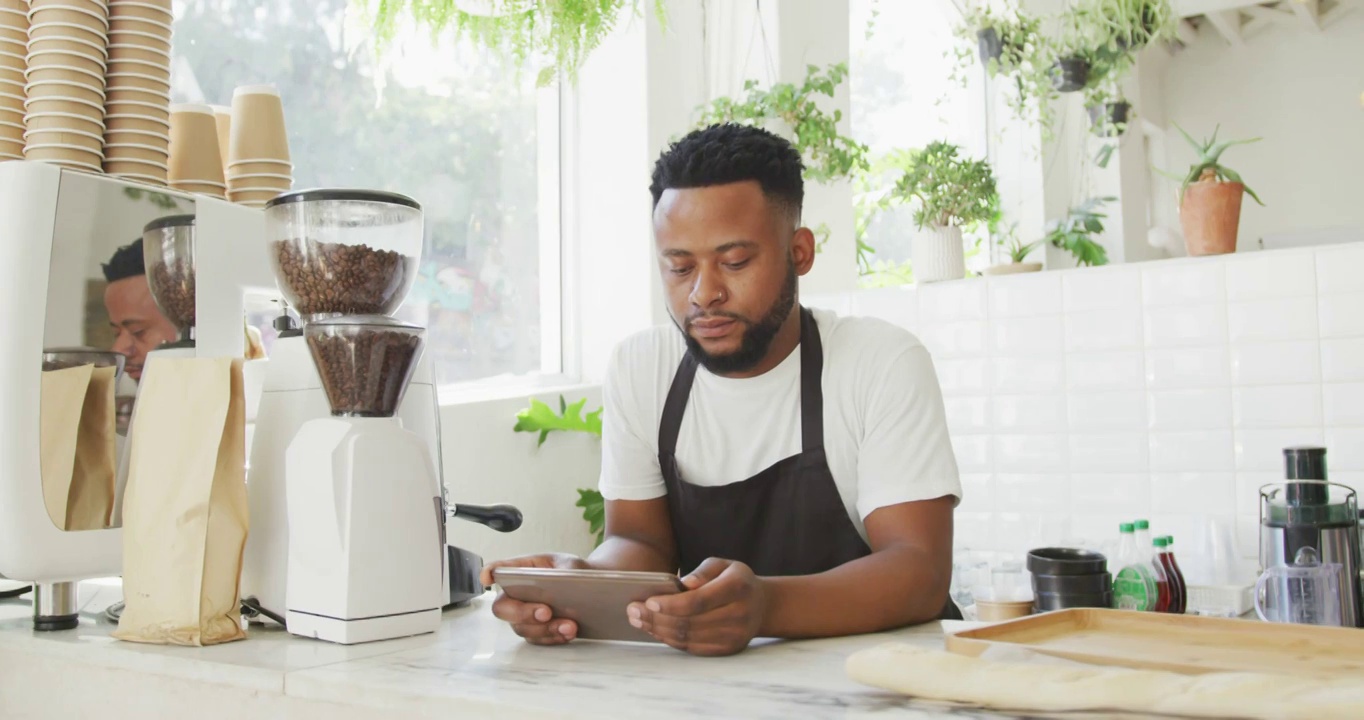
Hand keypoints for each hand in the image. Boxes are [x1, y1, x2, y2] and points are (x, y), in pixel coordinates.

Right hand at [481, 553, 587, 645]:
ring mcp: (522, 616)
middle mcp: (516, 595)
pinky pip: (537, 640)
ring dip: (545, 629)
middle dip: (522, 612)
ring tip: (569, 626)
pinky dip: (553, 638)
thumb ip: (567, 570)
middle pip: (503, 608)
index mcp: (522, 571)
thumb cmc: (570, 573)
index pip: (500, 570)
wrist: (585, 592)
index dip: (489, 573)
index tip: (486, 578)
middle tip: (546, 612)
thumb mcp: (571, 565)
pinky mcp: (534, 632)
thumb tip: (564, 581)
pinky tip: (567, 633)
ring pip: (521, 628)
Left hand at [627, 558, 767, 656]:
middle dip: (656, 618)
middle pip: (688, 622)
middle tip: (632, 610)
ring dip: (658, 630)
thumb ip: (703, 571)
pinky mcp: (727, 649)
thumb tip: (682, 583)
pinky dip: (670, 639)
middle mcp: (738, 615)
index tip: (648, 600)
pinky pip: (692, 648)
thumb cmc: (735, 580)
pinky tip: (655, 629)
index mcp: (737, 589)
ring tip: (638, 620)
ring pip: (687, 638)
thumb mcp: (723, 564)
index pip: (698, 601)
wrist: (761, 606)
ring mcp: (733, 636)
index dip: (671, 604)